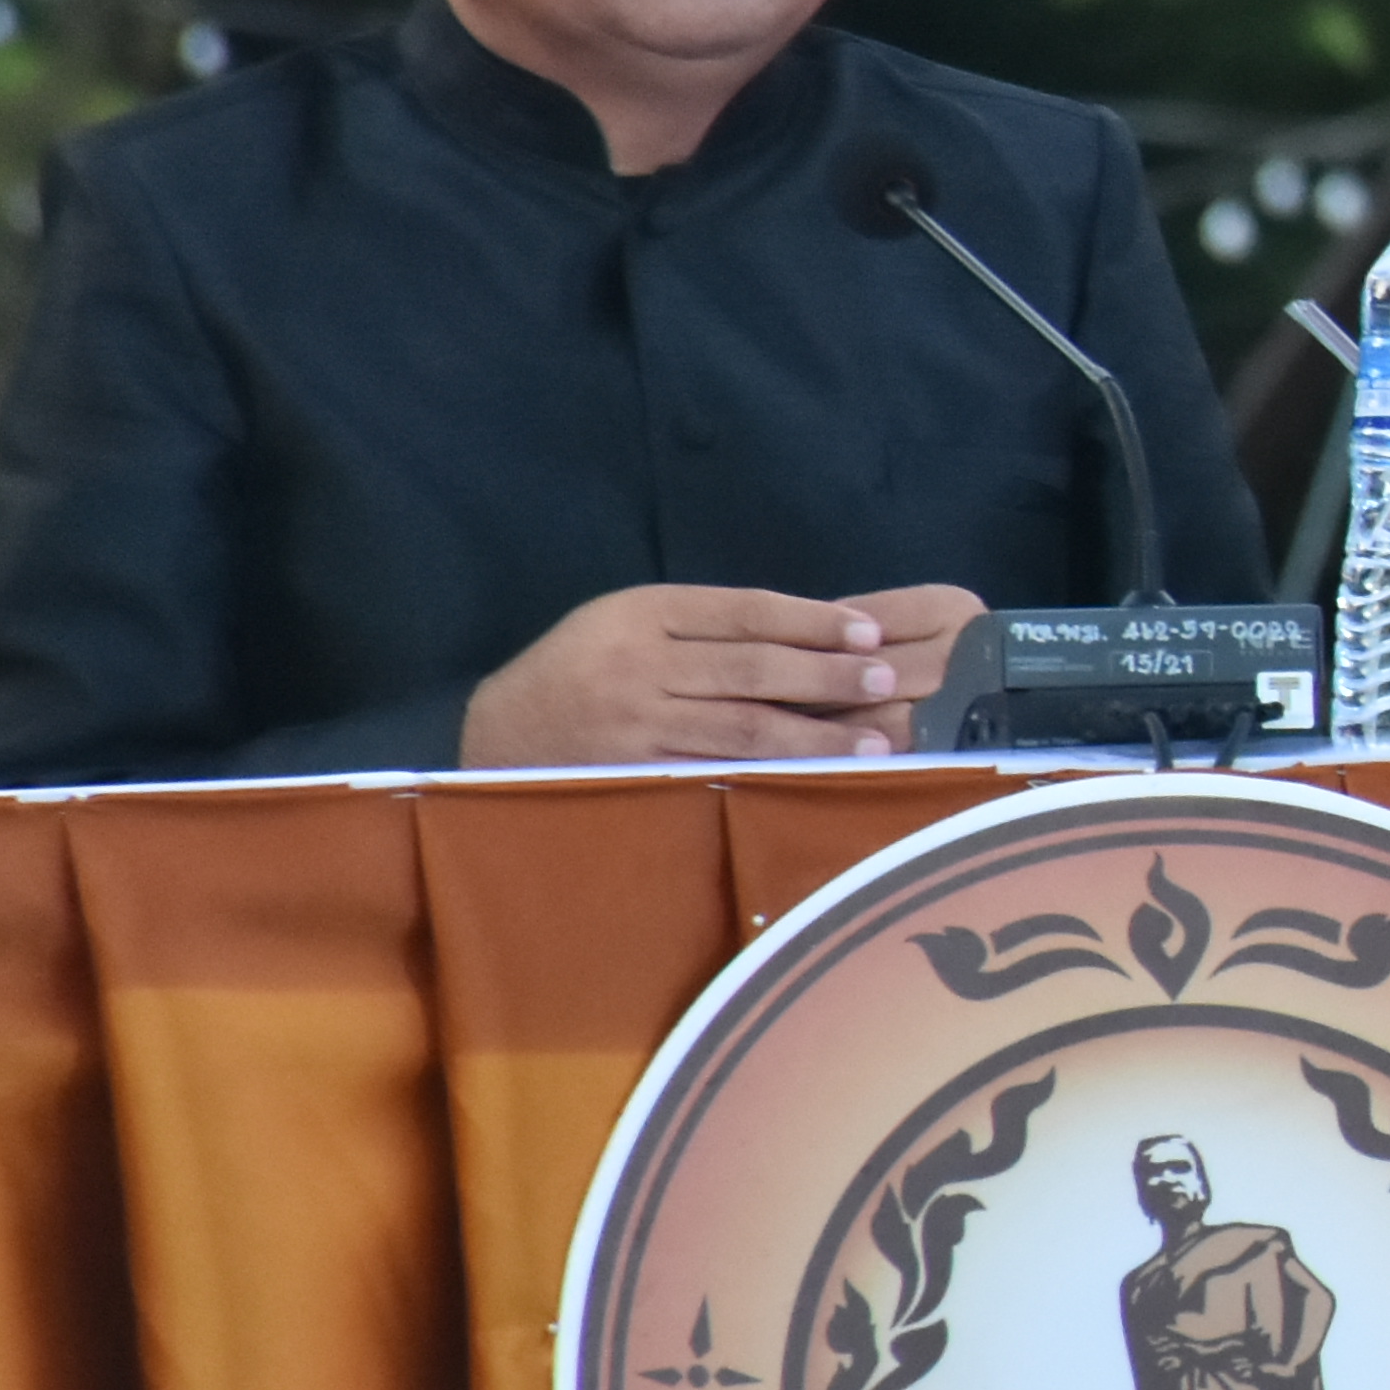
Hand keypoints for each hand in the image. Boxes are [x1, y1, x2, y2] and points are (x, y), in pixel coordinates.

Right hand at [459, 581, 987, 764]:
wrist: (499, 734)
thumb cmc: (583, 669)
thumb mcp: (629, 620)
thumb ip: (705, 625)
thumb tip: (810, 635)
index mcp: (644, 612)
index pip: (746, 612)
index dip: (814, 621)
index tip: (870, 633)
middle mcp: (641, 665)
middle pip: (753, 668)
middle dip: (828, 676)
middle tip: (889, 681)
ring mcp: (638, 725)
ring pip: (742, 727)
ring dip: (817, 735)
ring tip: (876, 741)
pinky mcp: (638, 776)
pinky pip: (718, 772)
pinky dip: (774, 774)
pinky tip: (818, 777)